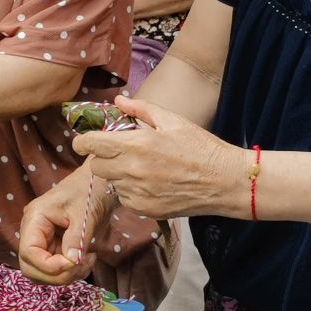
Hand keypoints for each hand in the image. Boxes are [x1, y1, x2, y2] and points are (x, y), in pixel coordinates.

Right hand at [17, 167, 115, 284]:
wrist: (100, 183)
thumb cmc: (90, 191)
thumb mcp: (84, 215)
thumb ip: (76, 239)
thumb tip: (70, 262)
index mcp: (35, 219)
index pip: (28, 253)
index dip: (49, 265)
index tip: (73, 263)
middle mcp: (33, 231)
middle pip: (30, 267)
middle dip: (56, 275)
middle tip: (80, 266)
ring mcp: (43, 240)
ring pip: (42, 272)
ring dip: (64, 276)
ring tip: (86, 261)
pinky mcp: (54, 246)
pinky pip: (55, 269)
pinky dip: (70, 272)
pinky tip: (86, 259)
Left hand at [70, 94, 247, 221]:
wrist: (227, 181)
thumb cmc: (201, 147)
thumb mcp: (172, 121)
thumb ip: (141, 109)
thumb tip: (118, 101)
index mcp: (135, 145)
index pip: (89, 144)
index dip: (83, 142)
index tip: (86, 141)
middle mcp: (131, 171)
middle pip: (96, 166)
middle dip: (103, 158)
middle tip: (122, 153)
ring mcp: (137, 193)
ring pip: (111, 183)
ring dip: (118, 175)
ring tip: (143, 168)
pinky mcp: (146, 209)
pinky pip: (125, 198)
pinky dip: (132, 191)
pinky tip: (152, 183)